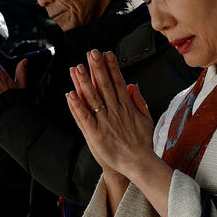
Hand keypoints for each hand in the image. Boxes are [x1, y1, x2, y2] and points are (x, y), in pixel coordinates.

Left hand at [65, 50, 155, 179]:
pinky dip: (77, 106)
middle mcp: (115, 111)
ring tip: (77, 67)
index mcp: (126, 106)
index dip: (111, 67)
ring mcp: (105, 122)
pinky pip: (84, 118)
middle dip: (97, 68)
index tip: (106, 54)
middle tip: (91, 53)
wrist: (139, 163)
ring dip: (84, 82)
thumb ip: (139, 101)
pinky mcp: (96, 134)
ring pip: (92, 98)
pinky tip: (70, 94)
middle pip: (104, 85)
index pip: (118, 82)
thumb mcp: (146, 119)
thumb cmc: (142, 143)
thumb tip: (133, 85)